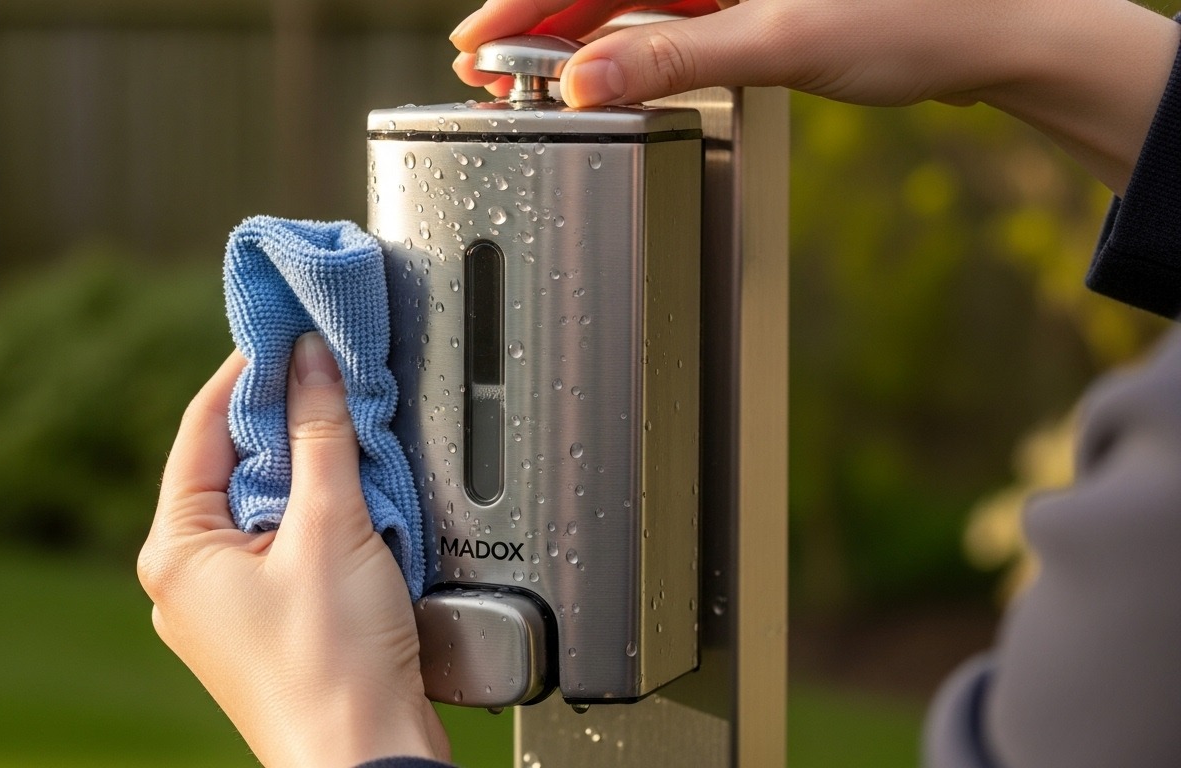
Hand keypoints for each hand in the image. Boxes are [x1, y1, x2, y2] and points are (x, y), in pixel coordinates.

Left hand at [138, 335, 448, 767]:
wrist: (369, 762)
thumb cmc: (332, 670)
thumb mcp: (330, 528)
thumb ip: (320, 435)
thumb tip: (311, 362)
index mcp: (177, 552)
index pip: (203, 428)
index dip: (249, 371)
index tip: (287, 327)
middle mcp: (191, 578)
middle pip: (235, 463)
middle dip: (287, 415)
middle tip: (331, 366)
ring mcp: (230, 604)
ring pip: (268, 500)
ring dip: (311, 461)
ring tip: (352, 420)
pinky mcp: (274, 621)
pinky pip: (290, 540)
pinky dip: (323, 507)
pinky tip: (360, 487)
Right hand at [450, 0, 1178, 193]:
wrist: (996, 35)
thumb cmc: (915, 19)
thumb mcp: (783, 40)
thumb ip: (673, 57)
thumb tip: (583, 84)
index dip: (527, 0)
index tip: (479, 41)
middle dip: (542, 18)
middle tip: (485, 66)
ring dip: (581, 32)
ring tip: (530, 73)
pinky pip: (672, 8)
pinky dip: (631, 40)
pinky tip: (604, 66)